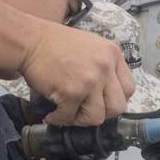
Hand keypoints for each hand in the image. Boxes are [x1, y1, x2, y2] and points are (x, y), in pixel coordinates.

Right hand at [17, 21, 133, 125]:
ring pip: (97, 117)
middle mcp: (105, 66)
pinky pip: (70, 117)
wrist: (29, 40)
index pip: (129, 89)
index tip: (101, 102)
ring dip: (80, 119)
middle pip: (118, 107)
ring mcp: (90, 80)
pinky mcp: (71, 92)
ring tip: (67, 113)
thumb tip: (108, 96)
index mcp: (113, 54)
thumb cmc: (55, 44)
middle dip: (101, 113)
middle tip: (85, 110)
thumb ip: (105, 67)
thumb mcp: (92, 47)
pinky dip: (59, 119)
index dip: (115, 99)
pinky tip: (52, 114)